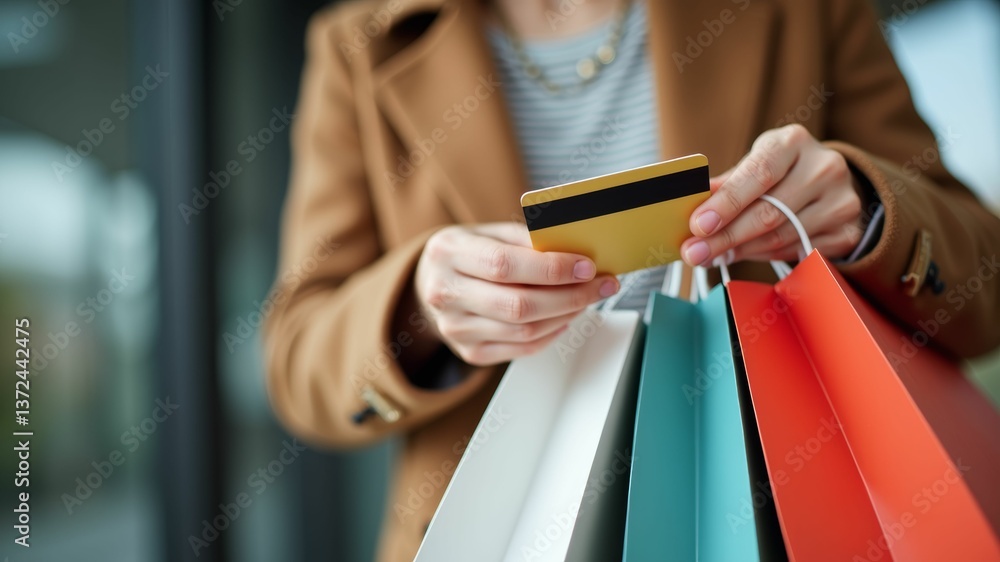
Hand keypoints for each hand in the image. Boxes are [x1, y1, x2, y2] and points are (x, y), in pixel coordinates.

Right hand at [415, 222, 619, 365]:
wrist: (433, 282)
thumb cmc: (468, 253)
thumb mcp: (489, 232)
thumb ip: (527, 239)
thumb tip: (574, 250)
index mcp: (448, 253)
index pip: (504, 265)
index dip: (551, 269)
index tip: (586, 266)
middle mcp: (445, 293)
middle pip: (518, 305)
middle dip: (570, 296)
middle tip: (599, 286)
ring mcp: (455, 328)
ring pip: (524, 331)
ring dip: (566, 315)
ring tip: (585, 298)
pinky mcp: (470, 352)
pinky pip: (522, 348)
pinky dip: (552, 333)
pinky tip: (564, 316)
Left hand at [681, 124, 864, 265]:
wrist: (830, 181)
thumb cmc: (781, 169)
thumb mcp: (755, 162)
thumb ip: (726, 184)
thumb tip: (689, 206)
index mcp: (794, 142)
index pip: (758, 174)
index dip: (727, 202)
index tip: (698, 225)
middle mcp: (825, 168)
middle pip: (768, 213)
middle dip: (725, 237)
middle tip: (694, 253)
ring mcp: (842, 201)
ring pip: (781, 238)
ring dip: (741, 250)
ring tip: (713, 255)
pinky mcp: (848, 232)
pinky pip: (796, 252)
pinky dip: (765, 256)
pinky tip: (745, 253)